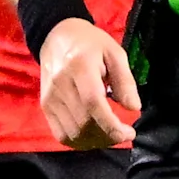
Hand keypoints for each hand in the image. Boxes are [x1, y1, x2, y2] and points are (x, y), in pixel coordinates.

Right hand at [39, 18, 138, 150]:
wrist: (57, 37)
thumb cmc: (90, 43)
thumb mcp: (115, 53)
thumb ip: (125, 80)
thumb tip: (134, 108)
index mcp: (79, 67)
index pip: (93, 104)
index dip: (111, 125)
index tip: (129, 133)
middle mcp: (61, 85)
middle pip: (83, 123)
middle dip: (108, 136)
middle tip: (124, 134)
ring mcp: (50, 98)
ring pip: (72, 133)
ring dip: (95, 141)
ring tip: (111, 135)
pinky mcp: (45, 106)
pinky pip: (61, 134)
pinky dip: (79, 142)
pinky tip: (94, 136)